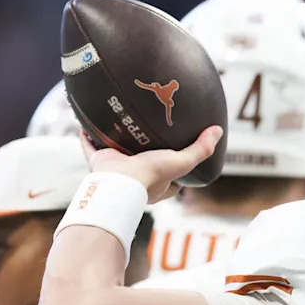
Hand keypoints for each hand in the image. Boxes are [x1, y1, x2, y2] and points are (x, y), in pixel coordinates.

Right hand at [79, 126, 222, 203]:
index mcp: (158, 181)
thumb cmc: (152, 176)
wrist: (120, 182)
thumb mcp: (183, 162)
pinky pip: (91, 147)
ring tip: (119, 122)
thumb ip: (201, 149)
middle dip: (143, 149)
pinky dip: (87, 137)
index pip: (171, 175)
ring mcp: (117, 169)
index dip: (175, 164)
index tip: (178, 150)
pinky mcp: (100, 162)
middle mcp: (137, 175)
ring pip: (117, 152)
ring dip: (116, 139)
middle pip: (141, 160)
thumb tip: (217, 131)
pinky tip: (87, 123)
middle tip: (146, 131)